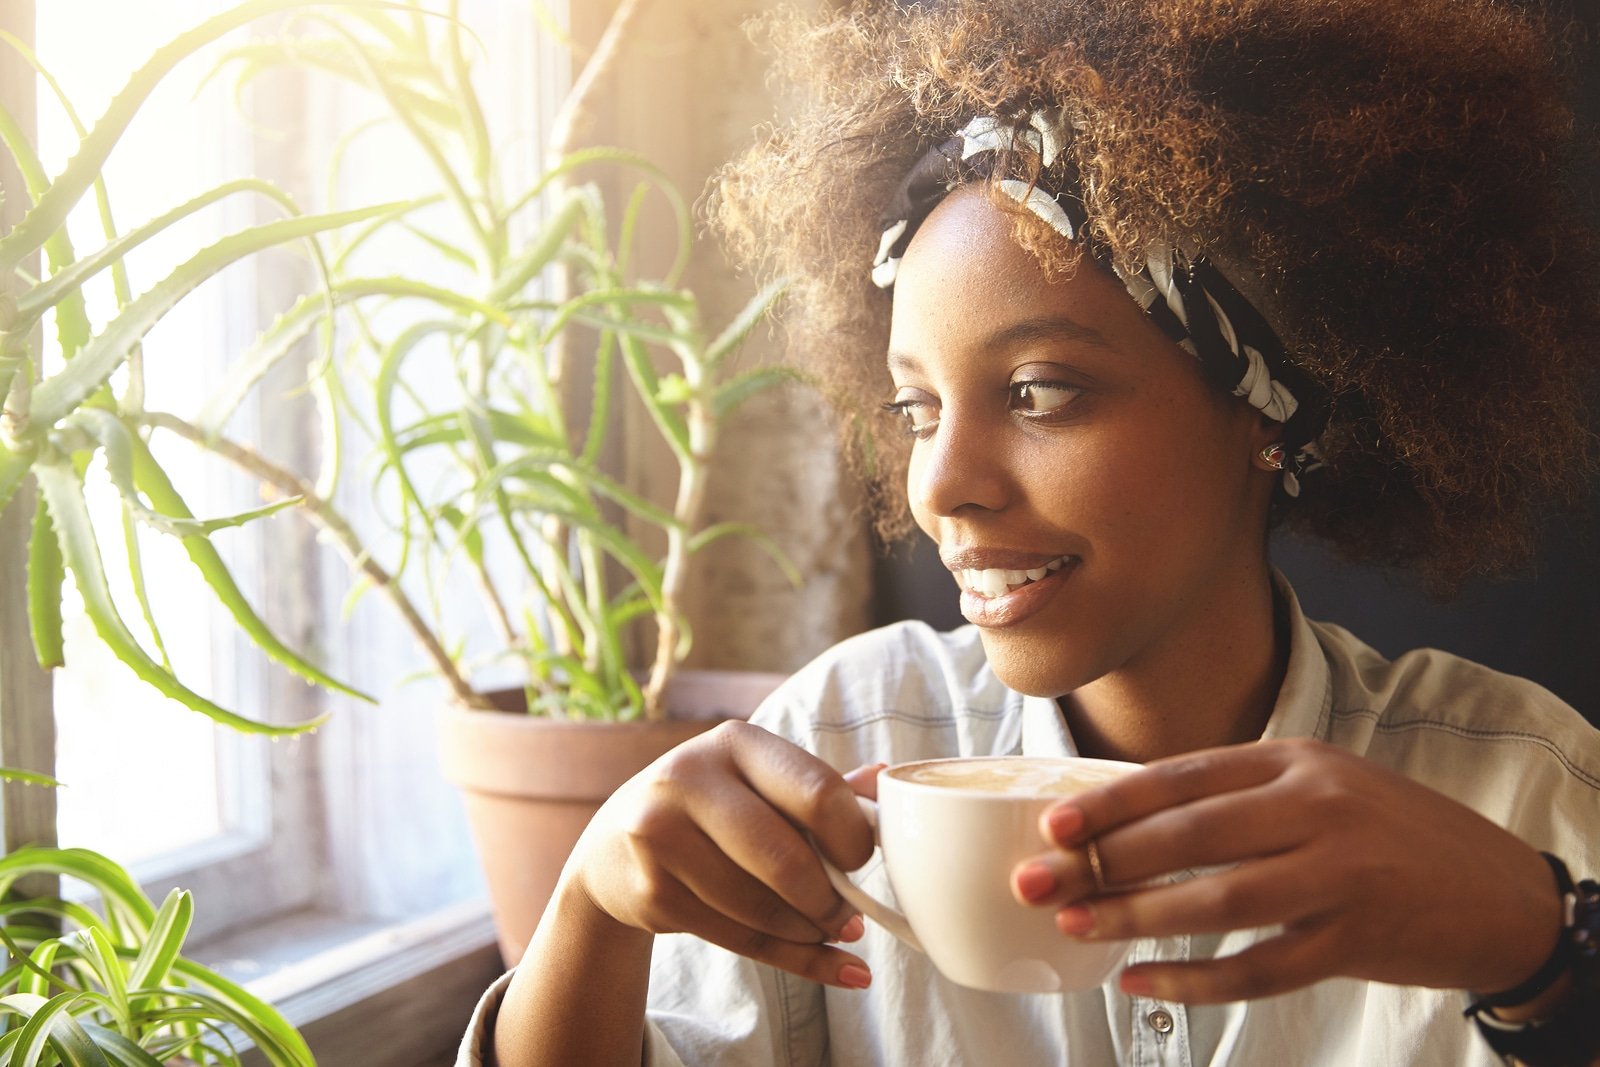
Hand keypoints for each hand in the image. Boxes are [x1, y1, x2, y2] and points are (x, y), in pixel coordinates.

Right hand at [564, 720, 880, 989]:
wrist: (614, 848)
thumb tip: (888, 780)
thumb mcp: (759, 782)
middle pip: (786, 859)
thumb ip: (821, 786)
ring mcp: (661, 835)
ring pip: (760, 906)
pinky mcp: (651, 891)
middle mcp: (689, 778)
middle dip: (830, 899)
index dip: (853, 838)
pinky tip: (821, 960)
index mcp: (736, 741)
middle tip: (851, 916)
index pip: (817, 792)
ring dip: (809, 933)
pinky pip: (737, 937)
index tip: (860, 860)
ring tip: (829, 932)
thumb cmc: (712, 810)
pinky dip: (788, 957)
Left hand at [1008, 738, 1563, 1003]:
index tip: (1053, 823)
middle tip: (1037, 879)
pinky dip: (1195, 977)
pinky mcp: (1353, 943)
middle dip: (1103, 860)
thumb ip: (1242, 794)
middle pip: (1190, 836)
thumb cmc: (1390, 833)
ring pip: (1217, 900)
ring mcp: (1339, 878)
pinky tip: (1143, 980)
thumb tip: (1130, 817)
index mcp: (1297, 762)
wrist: (1500, 893)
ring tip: (1074, 925)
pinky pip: (1259, 966)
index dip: (1113, 801)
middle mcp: (1317, 810)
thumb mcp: (1323, 785)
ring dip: (1135, 917)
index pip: (1186, 776)